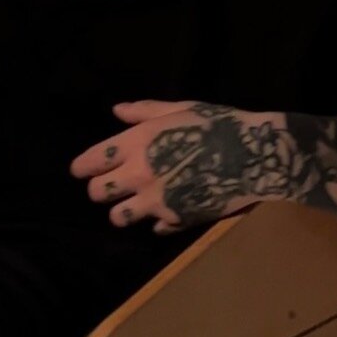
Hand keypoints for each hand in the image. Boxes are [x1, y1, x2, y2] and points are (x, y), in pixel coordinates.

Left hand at [69, 99, 275, 234]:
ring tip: (138, 202)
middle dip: (102, 188)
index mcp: (137, 142)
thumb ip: (145, 111)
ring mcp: (156, 201)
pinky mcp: (175, 219)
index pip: (90, 162)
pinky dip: (158, 221)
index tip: (84, 170)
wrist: (253, 154)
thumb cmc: (218, 124)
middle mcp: (139, 174)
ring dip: (124, 210)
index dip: (83, 167)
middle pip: (98, 193)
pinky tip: (170, 209)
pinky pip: (154, 228)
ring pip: (118, 217)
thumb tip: (117, 110)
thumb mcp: (182, 108)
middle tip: (115, 184)